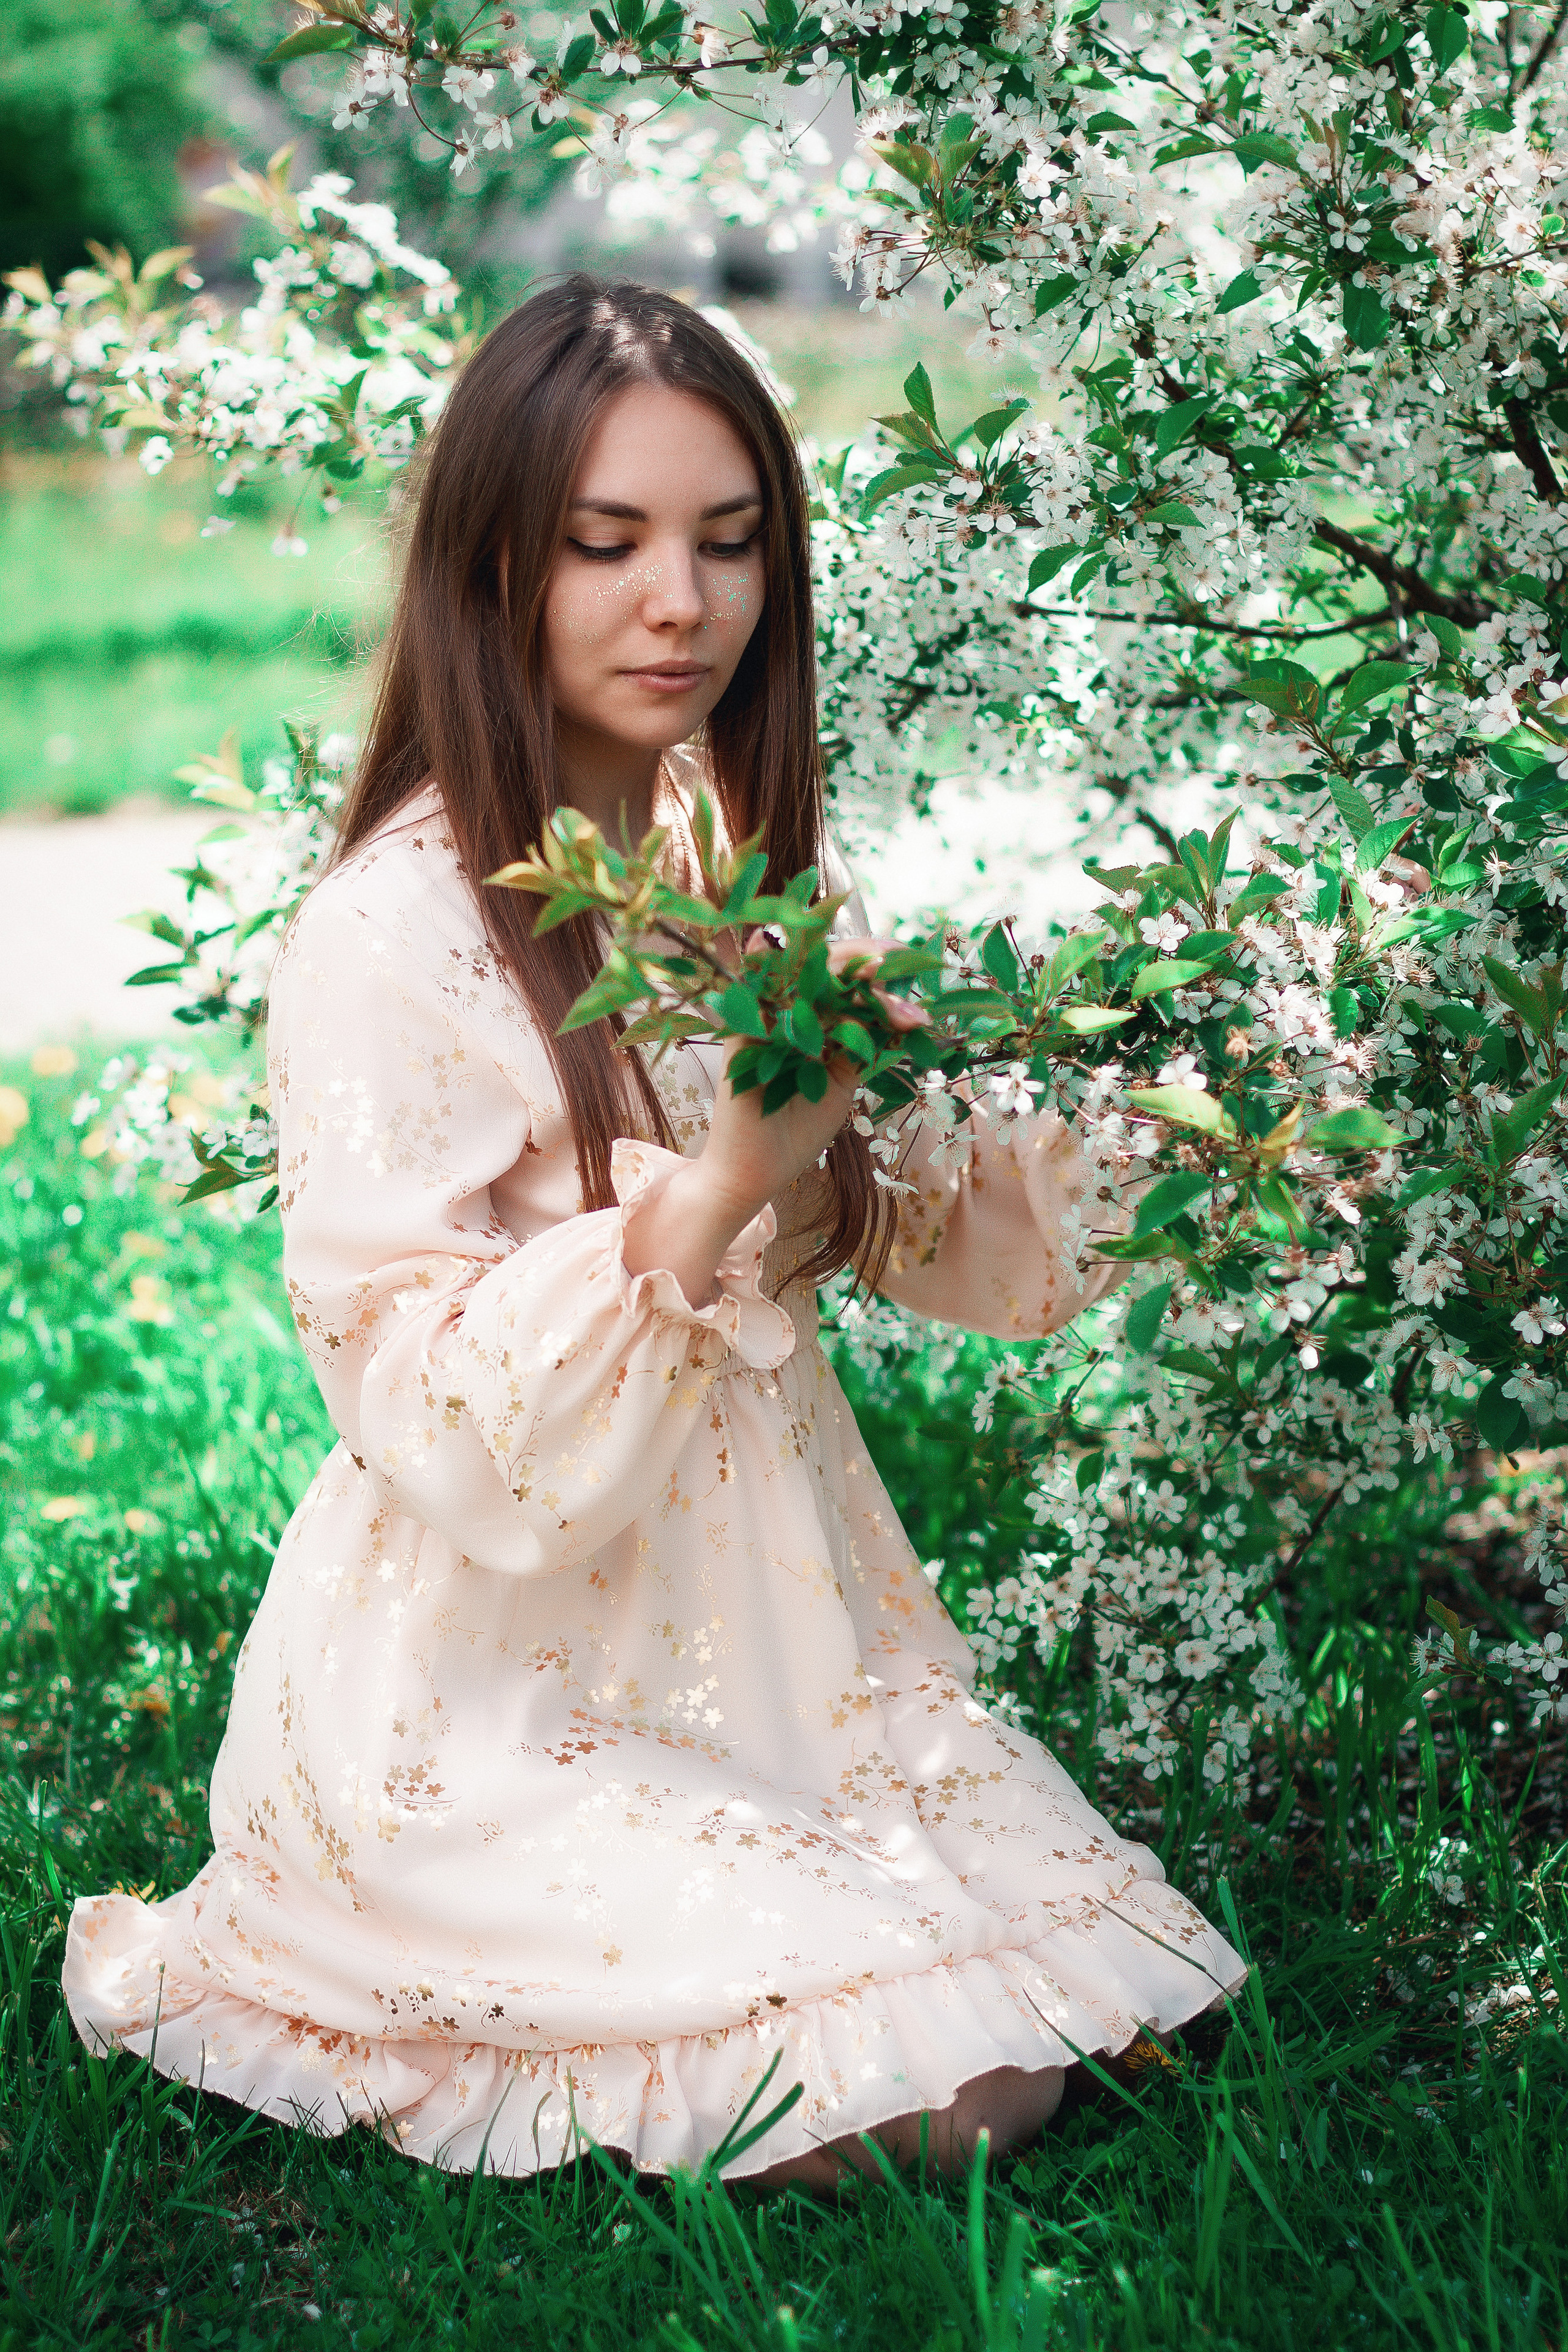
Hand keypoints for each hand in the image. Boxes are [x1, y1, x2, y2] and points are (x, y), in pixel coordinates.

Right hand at [621, 936, 925, 1307]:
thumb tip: (901, 1017)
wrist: (755, 1174)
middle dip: (868, 966)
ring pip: (796, 971)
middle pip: (825, 970)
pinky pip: (750, 989)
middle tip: (901, 967)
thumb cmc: (796, 1133)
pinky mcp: (739, 1034)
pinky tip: (777, 939)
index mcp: (813, 1026)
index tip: (914, 971)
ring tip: (878, 962)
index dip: (878, 975)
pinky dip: (763, 958)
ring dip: (838, 963)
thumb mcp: (842, 1085)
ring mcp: (762, 1021)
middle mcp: (787, 1016)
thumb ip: (860, 1048)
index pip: (846, 986)